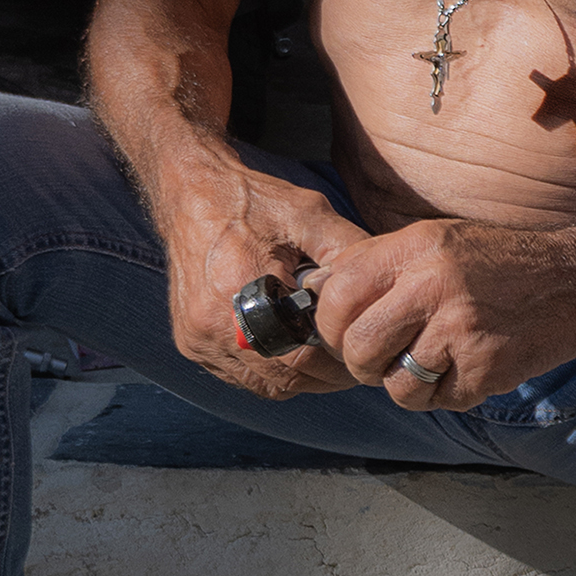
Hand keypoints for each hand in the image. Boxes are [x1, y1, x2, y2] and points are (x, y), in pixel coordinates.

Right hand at [157, 158, 371, 395]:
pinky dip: (269, 370)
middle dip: (322, 375)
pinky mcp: (190, 342)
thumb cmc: (253, 200)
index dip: (337, 362)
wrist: (191, 191)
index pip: (301, 356)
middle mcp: (212, 322)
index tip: (360, 352)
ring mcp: (197, 337)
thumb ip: (348, 250)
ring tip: (321, 353)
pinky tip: (287, 345)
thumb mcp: (308, 213)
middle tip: (349, 358)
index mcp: (241, 287)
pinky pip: (240, 377)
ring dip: (297, 376)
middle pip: (284, 378)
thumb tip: (385, 286)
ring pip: (264, 384)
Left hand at [307, 217, 575, 407]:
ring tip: (428, 361)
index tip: (341, 332)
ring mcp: (461, 330)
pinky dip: (442, 394)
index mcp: (415, 248)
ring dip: (403, 384)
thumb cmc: (496, 262)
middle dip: (359, 364)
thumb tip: (314, 291)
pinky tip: (461, 367)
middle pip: (358, 347)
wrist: (575, 281)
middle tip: (378, 359)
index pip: (337, 294)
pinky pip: (436, 400)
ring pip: (394, 385)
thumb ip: (376, 263)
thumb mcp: (433, 240)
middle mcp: (434, 285)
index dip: (329, 323)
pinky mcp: (486, 368)